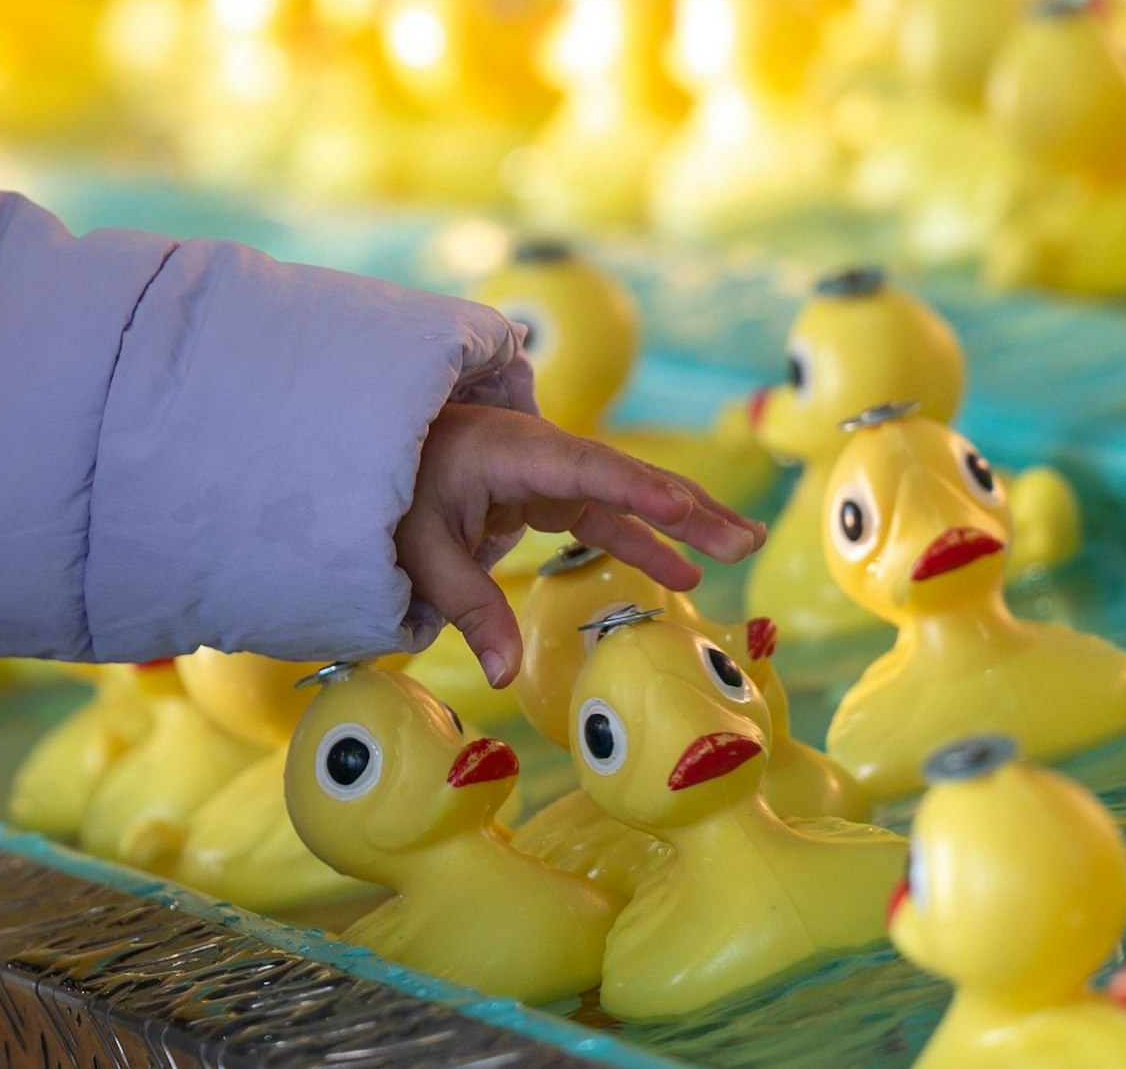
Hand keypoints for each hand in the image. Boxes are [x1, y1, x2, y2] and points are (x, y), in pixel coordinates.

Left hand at [396, 404, 765, 687]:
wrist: (379, 452)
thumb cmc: (396, 492)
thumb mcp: (420, 551)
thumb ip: (467, 606)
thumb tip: (505, 673)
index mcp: (514, 454)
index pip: (585, 470)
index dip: (636, 490)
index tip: (682, 509)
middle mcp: (547, 455)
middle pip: (630, 479)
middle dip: (692, 511)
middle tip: (746, 541)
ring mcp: (554, 473)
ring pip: (633, 495)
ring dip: (689, 521)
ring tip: (744, 547)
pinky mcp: (551, 493)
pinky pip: (610, 516)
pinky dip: (649, 540)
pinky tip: (687, 572)